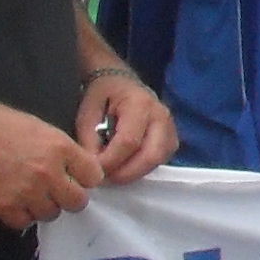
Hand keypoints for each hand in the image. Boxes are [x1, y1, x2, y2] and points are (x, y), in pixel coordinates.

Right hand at [0, 97, 103, 228]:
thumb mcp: (39, 128)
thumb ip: (61, 150)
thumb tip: (75, 169)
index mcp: (60, 147)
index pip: (93, 176)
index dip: (84, 178)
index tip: (74, 178)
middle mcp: (48, 171)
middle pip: (78, 201)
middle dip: (68, 197)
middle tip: (54, 191)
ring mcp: (27, 191)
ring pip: (51, 214)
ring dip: (42, 206)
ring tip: (27, 193)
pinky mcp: (5, 206)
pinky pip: (23, 222)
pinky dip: (19, 215)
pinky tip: (12, 201)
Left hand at [76, 66, 177, 185]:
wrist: (120, 80)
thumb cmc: (103, 95)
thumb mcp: (87, 113)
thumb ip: (89, 140)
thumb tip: (94, 167)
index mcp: (139, 104)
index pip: (129, 142)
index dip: (111, 161)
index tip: (93, 170)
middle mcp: (161, 115)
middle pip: (151, 155)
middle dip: (127, 173)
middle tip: (105, 179)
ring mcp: (171, 127)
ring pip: (159, 160)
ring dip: (136, 172)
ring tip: (114, 174)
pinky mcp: (172, 137)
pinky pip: (162, 159)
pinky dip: (144, 168)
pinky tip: (127, 167)